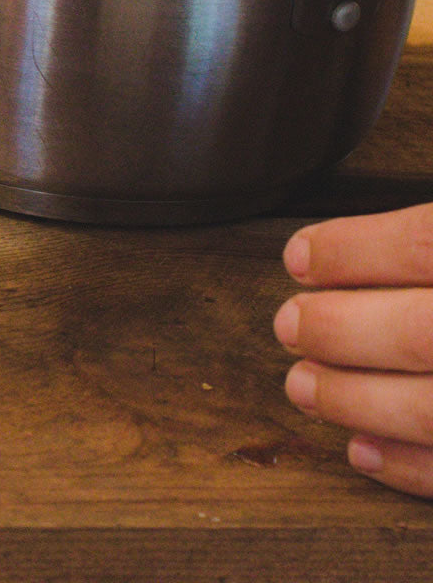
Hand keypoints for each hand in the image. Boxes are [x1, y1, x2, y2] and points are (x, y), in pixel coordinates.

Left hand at [275, 203, 432, 497]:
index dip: (355, 250)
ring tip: (304, 385)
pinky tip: (361, 449)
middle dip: (341, 329)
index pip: (427, 243)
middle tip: (290, 325)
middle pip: (423, 331)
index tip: (300, 257)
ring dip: (357, 401)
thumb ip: (427, 242)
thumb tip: (359, 244)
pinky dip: (409, 467)